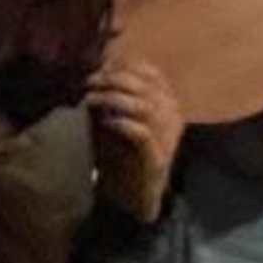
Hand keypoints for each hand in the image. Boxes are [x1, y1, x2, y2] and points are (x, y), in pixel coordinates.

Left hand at [86, 59, 186, 223]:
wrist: (131, 196)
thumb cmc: (121, 155)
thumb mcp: (116, 120)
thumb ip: (112, 97)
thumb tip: (97, 70)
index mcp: (168, 106)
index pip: (153, 75)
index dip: (126, 67)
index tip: (101, 67)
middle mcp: (172, 118)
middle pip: (146, 87)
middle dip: (114, 80)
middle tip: (90, 82)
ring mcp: (167, 139)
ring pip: (145, 106)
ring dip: (113, 99)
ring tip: (91, 99)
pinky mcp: (156, 158)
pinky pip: (142, 133)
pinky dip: (122, 124)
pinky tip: (106, 123)